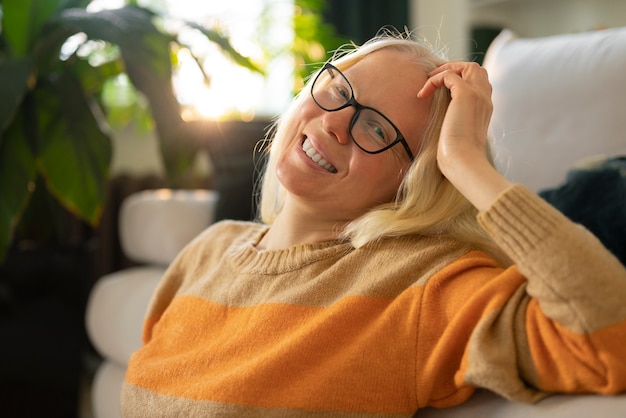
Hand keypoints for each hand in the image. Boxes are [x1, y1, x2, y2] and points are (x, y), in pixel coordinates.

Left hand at [418, 62, 511, 209]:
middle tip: (434, 80)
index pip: (480, 82)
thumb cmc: (458, 156)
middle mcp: (485, 99)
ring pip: (467, 66)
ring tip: (428, 82)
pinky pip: (449, 75)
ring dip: (445, 69)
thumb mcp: (458, 135)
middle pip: (476, 69)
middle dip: (454, 68)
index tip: (441, 88)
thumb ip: (454, 122)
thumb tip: (442, 121)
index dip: (461, 79)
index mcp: (485, 108)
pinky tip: (422, 94)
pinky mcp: (466, 94)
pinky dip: (434, 80)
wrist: (464, 161)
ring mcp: (478, 95)